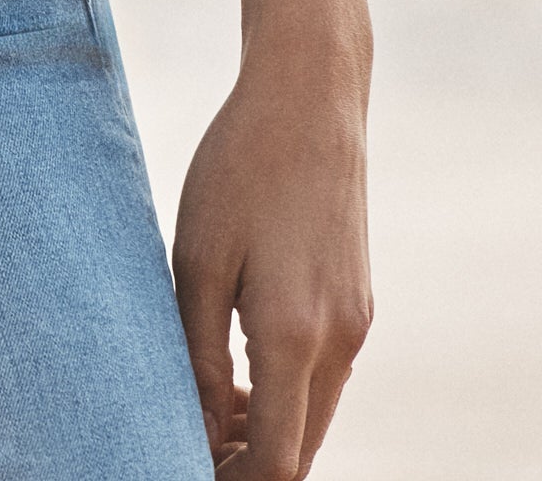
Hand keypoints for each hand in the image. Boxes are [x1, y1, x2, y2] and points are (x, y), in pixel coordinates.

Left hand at [171, 50, 371, 477]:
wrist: (309, 98)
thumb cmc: (240, 168)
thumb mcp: (198, 260)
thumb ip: (199, 355)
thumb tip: (200, 430)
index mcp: (295, 336)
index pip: (277, 464)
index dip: (233, 480)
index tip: (184, 463)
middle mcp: (339, 342)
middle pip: (301, 450)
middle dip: (248, 463)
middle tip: (184, 444)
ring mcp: (356, 324)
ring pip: (313, 416)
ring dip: (265, 430)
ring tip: (203, 412)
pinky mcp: (357, 303)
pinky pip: (322, 377)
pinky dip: (284, 394)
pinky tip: (237, 373)